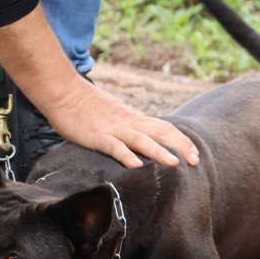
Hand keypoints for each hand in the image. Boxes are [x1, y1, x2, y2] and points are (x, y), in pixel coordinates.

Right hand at [0, 5, 198, 167]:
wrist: (63, 92)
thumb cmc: (86, 107)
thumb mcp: (113, 117)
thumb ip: (128, 130)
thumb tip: (141, 146)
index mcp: (134, 119)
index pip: (165, 128)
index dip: (182, 141)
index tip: (195, 155)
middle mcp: (129, 123)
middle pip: (160, 132)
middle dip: (180, 146)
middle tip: (195, 162)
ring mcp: (113, 129)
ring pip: (141, 140)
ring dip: (159, 152)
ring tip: (174, 164)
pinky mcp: (96, 136)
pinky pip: (114, 147)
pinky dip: (126, 155)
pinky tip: (136, 166)